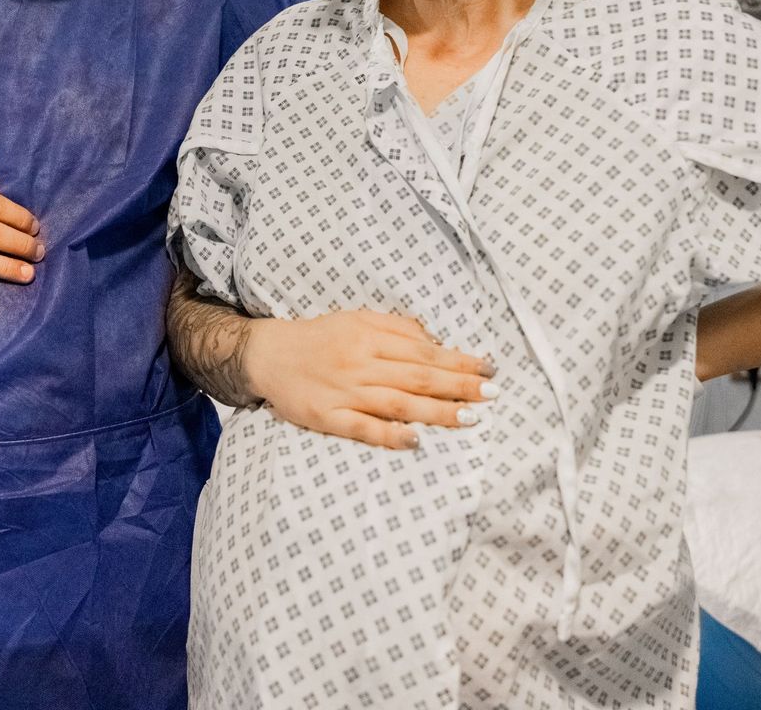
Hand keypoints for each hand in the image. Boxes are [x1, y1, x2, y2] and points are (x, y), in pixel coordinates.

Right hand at [243, 311, 494, 448]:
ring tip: (469, 418)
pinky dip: (388, 435)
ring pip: (397, 402)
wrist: (268, 354)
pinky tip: (415, 441)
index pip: (424, 350)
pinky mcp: (327, 417)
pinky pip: (362, 428)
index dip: (458, 360)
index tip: (489, 368)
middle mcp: (360, 363)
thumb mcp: (358, 319)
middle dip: (458, 385)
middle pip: (417, 376)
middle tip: (492, 393)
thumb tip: (435, 341)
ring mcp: (344, 392)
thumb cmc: (320, 337)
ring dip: (435, 411)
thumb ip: (396, 328)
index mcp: (370, 337)